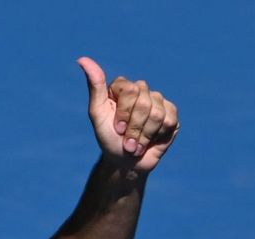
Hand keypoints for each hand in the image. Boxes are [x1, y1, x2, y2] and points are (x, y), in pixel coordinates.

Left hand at [77, 56, 178, 173]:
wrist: (125, 163)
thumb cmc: (108, 139)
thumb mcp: (97, 114)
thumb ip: (95, 86)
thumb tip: (82, 59)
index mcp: (123, 87)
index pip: (131, 90)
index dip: (124, 113)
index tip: (117, 128)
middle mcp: (142, 90)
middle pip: (144, 103)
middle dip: (134, 127)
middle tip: (126, 140)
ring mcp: (158, 102)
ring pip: (157, 114)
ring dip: (144, 135)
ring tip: (137, 144)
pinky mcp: (172, 114)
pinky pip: (170, 121)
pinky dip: (158, 136)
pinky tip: (151, 140)